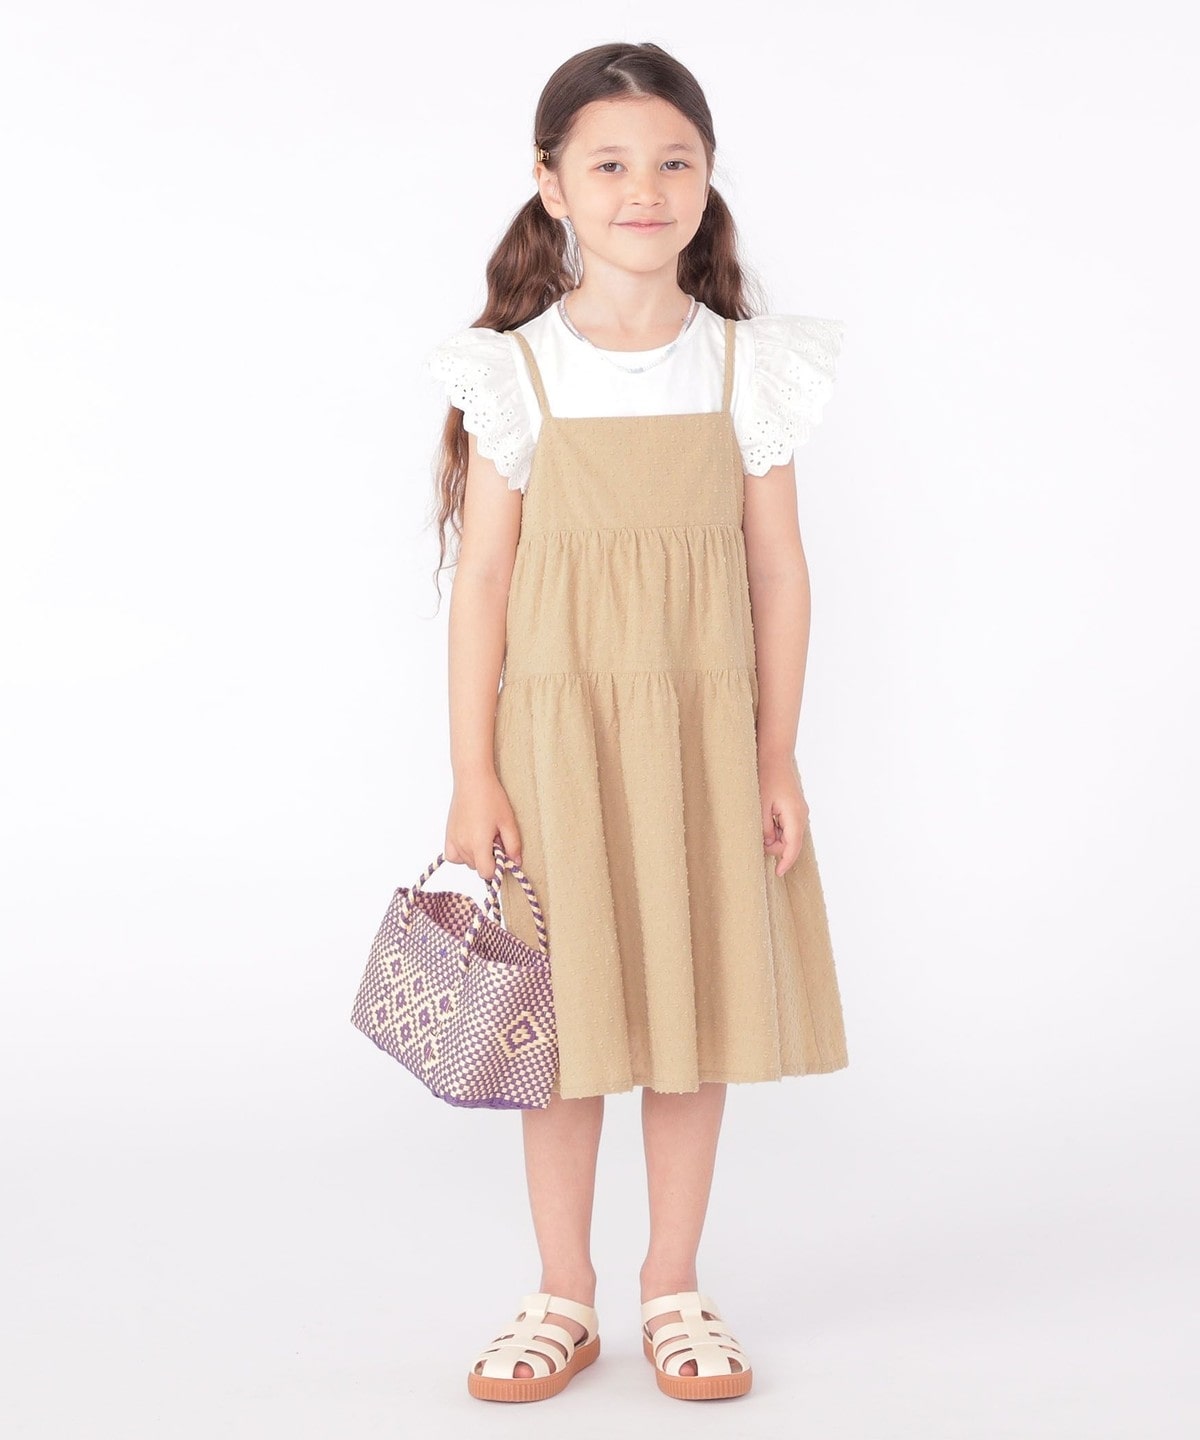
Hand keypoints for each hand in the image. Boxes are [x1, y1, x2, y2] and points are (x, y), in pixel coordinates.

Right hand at [444, 768, 522, 883]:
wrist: (472, 780)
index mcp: (478, 844)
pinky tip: (470, 842)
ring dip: (476, 855)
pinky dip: (461, 854)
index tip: (503, 854)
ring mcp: (453, 840)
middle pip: (477, 867)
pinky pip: (453, 856)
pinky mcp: (448, 834)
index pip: (486, 873)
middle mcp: (463, 845)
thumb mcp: (508, 822)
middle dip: (488, 858)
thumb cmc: (491, 797)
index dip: (497, 868)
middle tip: (495, 837)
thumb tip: (515, 862)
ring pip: (466, 862)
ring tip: (484, 835)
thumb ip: (513, 845)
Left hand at [758, 753, 808, 877]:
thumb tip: (768, 843)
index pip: (793, 847)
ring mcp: (800, 811)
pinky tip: (766, 818)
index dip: (785, 862)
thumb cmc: (766, 778)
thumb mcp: (760, 806)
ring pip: (789, 835)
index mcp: (795, 816)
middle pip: (791, 843)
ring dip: (775, 836)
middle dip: (775, 846)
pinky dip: (778, 828)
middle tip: (758, 836)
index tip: (778, 873)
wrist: (775, 756)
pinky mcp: (796, 808)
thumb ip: (764, 828)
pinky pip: (788, 826)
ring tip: (761, 820)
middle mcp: (802, 815)